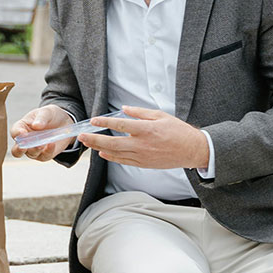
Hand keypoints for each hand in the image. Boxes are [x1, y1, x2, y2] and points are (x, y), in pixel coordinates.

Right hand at [11, 105, 75, 160]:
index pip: (15, 132)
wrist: (64, 123)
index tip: (22, 133)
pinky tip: (52, 143)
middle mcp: (25, 141)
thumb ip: (41, 117)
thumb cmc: (50, 115)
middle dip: (18, 150)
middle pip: (16, 150)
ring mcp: (34, 149)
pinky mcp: (44, 154)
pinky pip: (44, 156)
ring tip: (41, 144)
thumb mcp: (47, 112)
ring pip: (30, 154)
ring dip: (35, 149)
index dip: (17, 134)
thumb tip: (36, 125)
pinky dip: (48, 151)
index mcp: (22, 127)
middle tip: (23, 147)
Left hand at [78, 105, 209, 168]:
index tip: (93, 120)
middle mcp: (141, 144)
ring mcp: (141, 156)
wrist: (191, 150)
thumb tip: (124, 108)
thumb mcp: (161, 115)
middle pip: (112, 142)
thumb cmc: (177, 131)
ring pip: (115, 153)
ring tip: (88, 144)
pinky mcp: (143, 164)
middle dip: (94, 139)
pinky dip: (111, 157)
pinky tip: (102, 153)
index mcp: (146, 129)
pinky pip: (123, 161)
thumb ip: (140, 112)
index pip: (120, 125)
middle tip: (81, 136)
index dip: (105, 122)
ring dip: (99, 148)